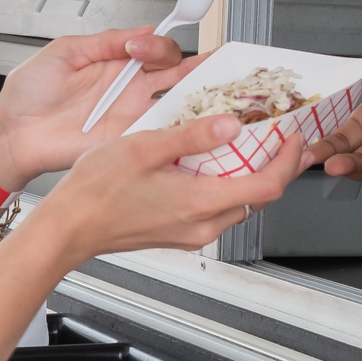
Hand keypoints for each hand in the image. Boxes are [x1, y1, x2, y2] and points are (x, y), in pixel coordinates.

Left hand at [0, 29, 201, 190]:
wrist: (13, 132)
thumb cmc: (28, 93)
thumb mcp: (64, 51)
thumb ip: (104, 41)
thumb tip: (140, 31)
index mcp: (115, 61)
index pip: (155, 48)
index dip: (159, 44)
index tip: (145, 46)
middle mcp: (129, 87)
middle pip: (177, 73)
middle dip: (200, 66)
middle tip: (214, 63)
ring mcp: (131, 114)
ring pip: (177, 102)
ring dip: (199, 96)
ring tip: (218, 90)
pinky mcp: (128, 139)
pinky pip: (161, 133)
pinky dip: (180, 127)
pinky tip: (193, 121)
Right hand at [37, 113, 304, 260]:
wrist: (68, 228)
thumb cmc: (95, 193)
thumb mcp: (145, 148)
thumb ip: (192, 136)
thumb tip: (230, 126)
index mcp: (199, 203)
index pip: (268, 186)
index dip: (288, 160)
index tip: (293, 138)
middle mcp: (202, 225)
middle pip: (259, 198)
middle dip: (275, 166)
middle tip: (278, 138)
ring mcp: (190, 234)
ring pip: (238, 205)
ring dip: (249, 177)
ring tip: (246, 147)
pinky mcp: (177, 234)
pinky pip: (215, 211)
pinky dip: (224, 186)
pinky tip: (209, 166)